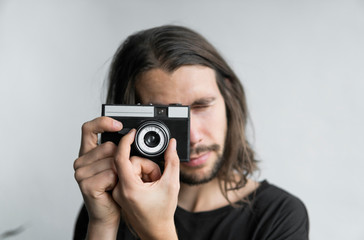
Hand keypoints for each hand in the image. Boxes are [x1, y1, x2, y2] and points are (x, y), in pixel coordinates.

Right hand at [73, 117, 122, 238]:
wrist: (107, 213)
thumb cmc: (112, 189)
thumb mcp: (113, 165)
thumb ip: (114, 150)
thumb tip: (128, 134)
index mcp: (87, 153)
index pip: (89, 128)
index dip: (103, 122)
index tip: (118, 125)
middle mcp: (81, 161)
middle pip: (108, 146)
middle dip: (119, 159)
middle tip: (116, 174)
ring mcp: (81, 173)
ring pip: (112, 161)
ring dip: (119, 173)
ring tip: (113, 183)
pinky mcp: (87, 184)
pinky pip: (111, 174)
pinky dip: (117, 181)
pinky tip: (111, 189)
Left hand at [112, 129, 179, 239]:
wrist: (156, 231)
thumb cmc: (162, 213)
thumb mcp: (172, 184)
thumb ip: (172, 160)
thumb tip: (172, 144)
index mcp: (129, 188)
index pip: (120, 158)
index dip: (126, 142)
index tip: (133, 133)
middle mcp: (119, 190)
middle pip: (130, 163)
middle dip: (146, 166)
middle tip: (156, 178)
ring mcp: (118, 193)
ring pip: (129, 169)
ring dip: (143, 172)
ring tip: (153, 185)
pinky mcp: (119, 194)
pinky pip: (127, 176)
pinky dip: (139, 177)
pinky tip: (147, 187)